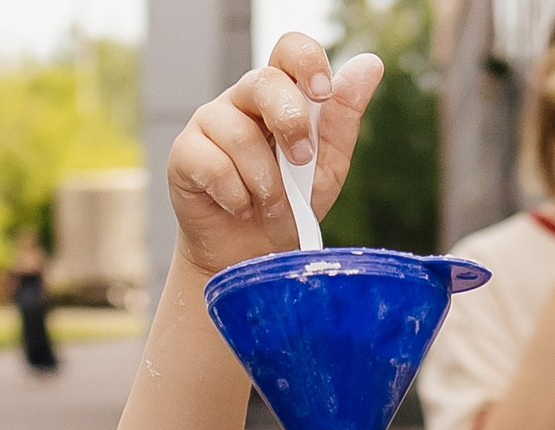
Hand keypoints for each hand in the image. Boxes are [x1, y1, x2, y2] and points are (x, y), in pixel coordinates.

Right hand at [164, 35, 380, 275]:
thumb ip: (343, 120)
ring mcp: (210, 123)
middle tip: (302, 161)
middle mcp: (243, 100)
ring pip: (239, 133)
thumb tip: (369, 66)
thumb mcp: (327, 168)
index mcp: (281, 95)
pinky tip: (241, 208)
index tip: (322, 93)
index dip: (306, 61)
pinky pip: (213, 164)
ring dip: (266, 180)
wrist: (250, 255)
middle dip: (290, 123)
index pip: (288, 49)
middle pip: (263, 81)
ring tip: (272, 206)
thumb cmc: (289, 207)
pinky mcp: (185, 153)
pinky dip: (237, 195)